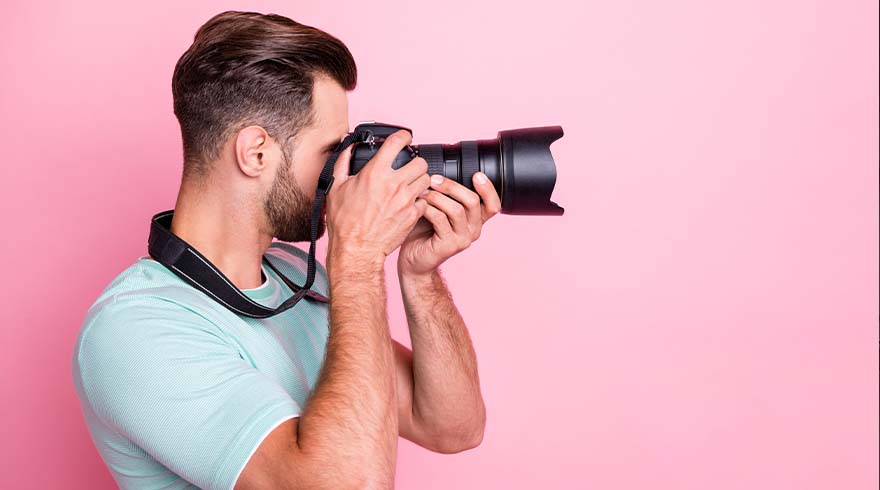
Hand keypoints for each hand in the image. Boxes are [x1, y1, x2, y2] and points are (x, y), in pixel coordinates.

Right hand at [324, 130, 431, 262]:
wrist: (357, 250)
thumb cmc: (345, 222)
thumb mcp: (336, 188)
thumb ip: (343, 162)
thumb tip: (348, 146)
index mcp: (375, 172)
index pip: (398, 142)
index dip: (404, 136)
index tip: (405, 138)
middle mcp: (394, 183)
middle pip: (420, 162)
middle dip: (415, 162)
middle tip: (409, 167)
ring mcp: (406, 200)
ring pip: (427, 179)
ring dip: (419, 180)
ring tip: (411, 185)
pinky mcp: (413, 215)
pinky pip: (425, 200)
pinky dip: (420, 200)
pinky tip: (410, 203)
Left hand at [397, 172, 501, 276]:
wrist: (413, 259)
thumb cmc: (424, 231)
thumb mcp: (439, 210)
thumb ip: (447, 196)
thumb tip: (441, 172)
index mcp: (476, 220)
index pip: (493, 205)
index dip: (488, 189)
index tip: (477, 175)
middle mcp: (474, 230)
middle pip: (472, 201)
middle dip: (452, 186)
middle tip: (433, 179)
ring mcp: (463, 239)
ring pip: (456, 209)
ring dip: (437, 197)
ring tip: (422, 192)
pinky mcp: (449, 246)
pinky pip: (440, 219)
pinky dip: (428, 208)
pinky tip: (419, 205)